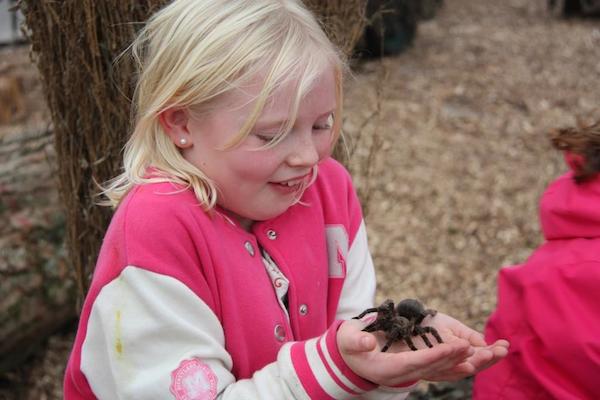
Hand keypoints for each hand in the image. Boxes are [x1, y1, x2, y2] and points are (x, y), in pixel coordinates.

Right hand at [337, 313, 508, 385]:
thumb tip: (366, 343)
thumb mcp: (349, 341)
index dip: (437, 356)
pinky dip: (457, 361)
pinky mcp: (416, 366)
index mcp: (389, 368)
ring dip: (464, 361)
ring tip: (486, 352)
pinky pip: (441, 366)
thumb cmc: (349, 346)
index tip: (455, 347)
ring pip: (442, 369)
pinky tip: (475, 355)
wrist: (350, 358)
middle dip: (458, 359)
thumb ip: (356, 341)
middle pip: (435, 368)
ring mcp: (411, 372)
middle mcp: (404, 374)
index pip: (417, 362)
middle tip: (479, 349)